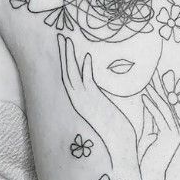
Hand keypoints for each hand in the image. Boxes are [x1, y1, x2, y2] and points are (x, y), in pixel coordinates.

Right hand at [57, 34, 136, 166]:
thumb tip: (95, 83)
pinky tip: (87, 57)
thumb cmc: (114, 125)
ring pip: (73, 75)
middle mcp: (79, 100)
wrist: (119, 145)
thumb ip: (95, 93)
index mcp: (80, 99)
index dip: (66, 59)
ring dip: (69, 57)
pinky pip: (88, 83)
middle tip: (60, 35)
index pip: (69, 75)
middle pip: (66, 72)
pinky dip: (86, 70)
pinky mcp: (95, 104)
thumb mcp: (101, 105)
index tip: (65, 42)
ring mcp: (85, 102)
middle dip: (63, 53)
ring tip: (66, 39)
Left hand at [139, 72, 179, 179]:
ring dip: (154, 92)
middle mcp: (176, 129)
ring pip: (164, 108)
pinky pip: (160, 117)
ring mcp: (174, 133)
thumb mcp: (147, 135)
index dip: (159, 88)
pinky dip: (152, 105)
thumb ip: (150, 119)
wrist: (149, 179)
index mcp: (171, 128)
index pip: (164, 104)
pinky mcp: (170, 137)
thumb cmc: (146, 160)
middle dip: (159, 85)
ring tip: (145, 79)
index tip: (151, 73)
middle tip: (152, 68)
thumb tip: (147, 101)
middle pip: (167, 102)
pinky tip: (144, 95)